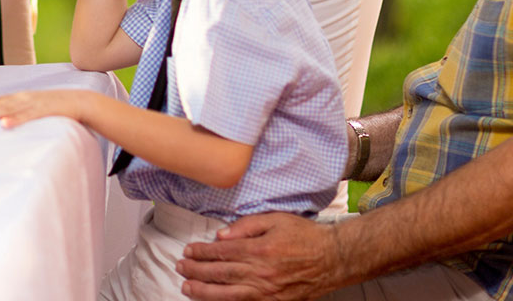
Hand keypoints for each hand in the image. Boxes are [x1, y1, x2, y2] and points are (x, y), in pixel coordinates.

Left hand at [0, 89, 90, 127]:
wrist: (82, 102)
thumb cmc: (59, 109)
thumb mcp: (39, 109)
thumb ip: (26, 114)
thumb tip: (11, 124)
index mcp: (23, 97)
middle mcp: (25, 97)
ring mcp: (34, 103)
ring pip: (9, 107)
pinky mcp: (45, 109)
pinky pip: (27, 115)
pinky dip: (15, 119)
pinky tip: (5, 124)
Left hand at [177, 212, 342, 300]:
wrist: (333, 258)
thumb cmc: (304, 235)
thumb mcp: (274, 219)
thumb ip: (245, 226)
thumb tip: (220, 236)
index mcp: (259, 249)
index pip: (221, 252)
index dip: (201, 252)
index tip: (188, 250)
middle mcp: (261, 273)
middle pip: (221, 273)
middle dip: (196, 271)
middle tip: (180, 267)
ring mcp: (268, 291)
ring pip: (229, 294)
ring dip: (204, 291)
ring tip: (187, 287)